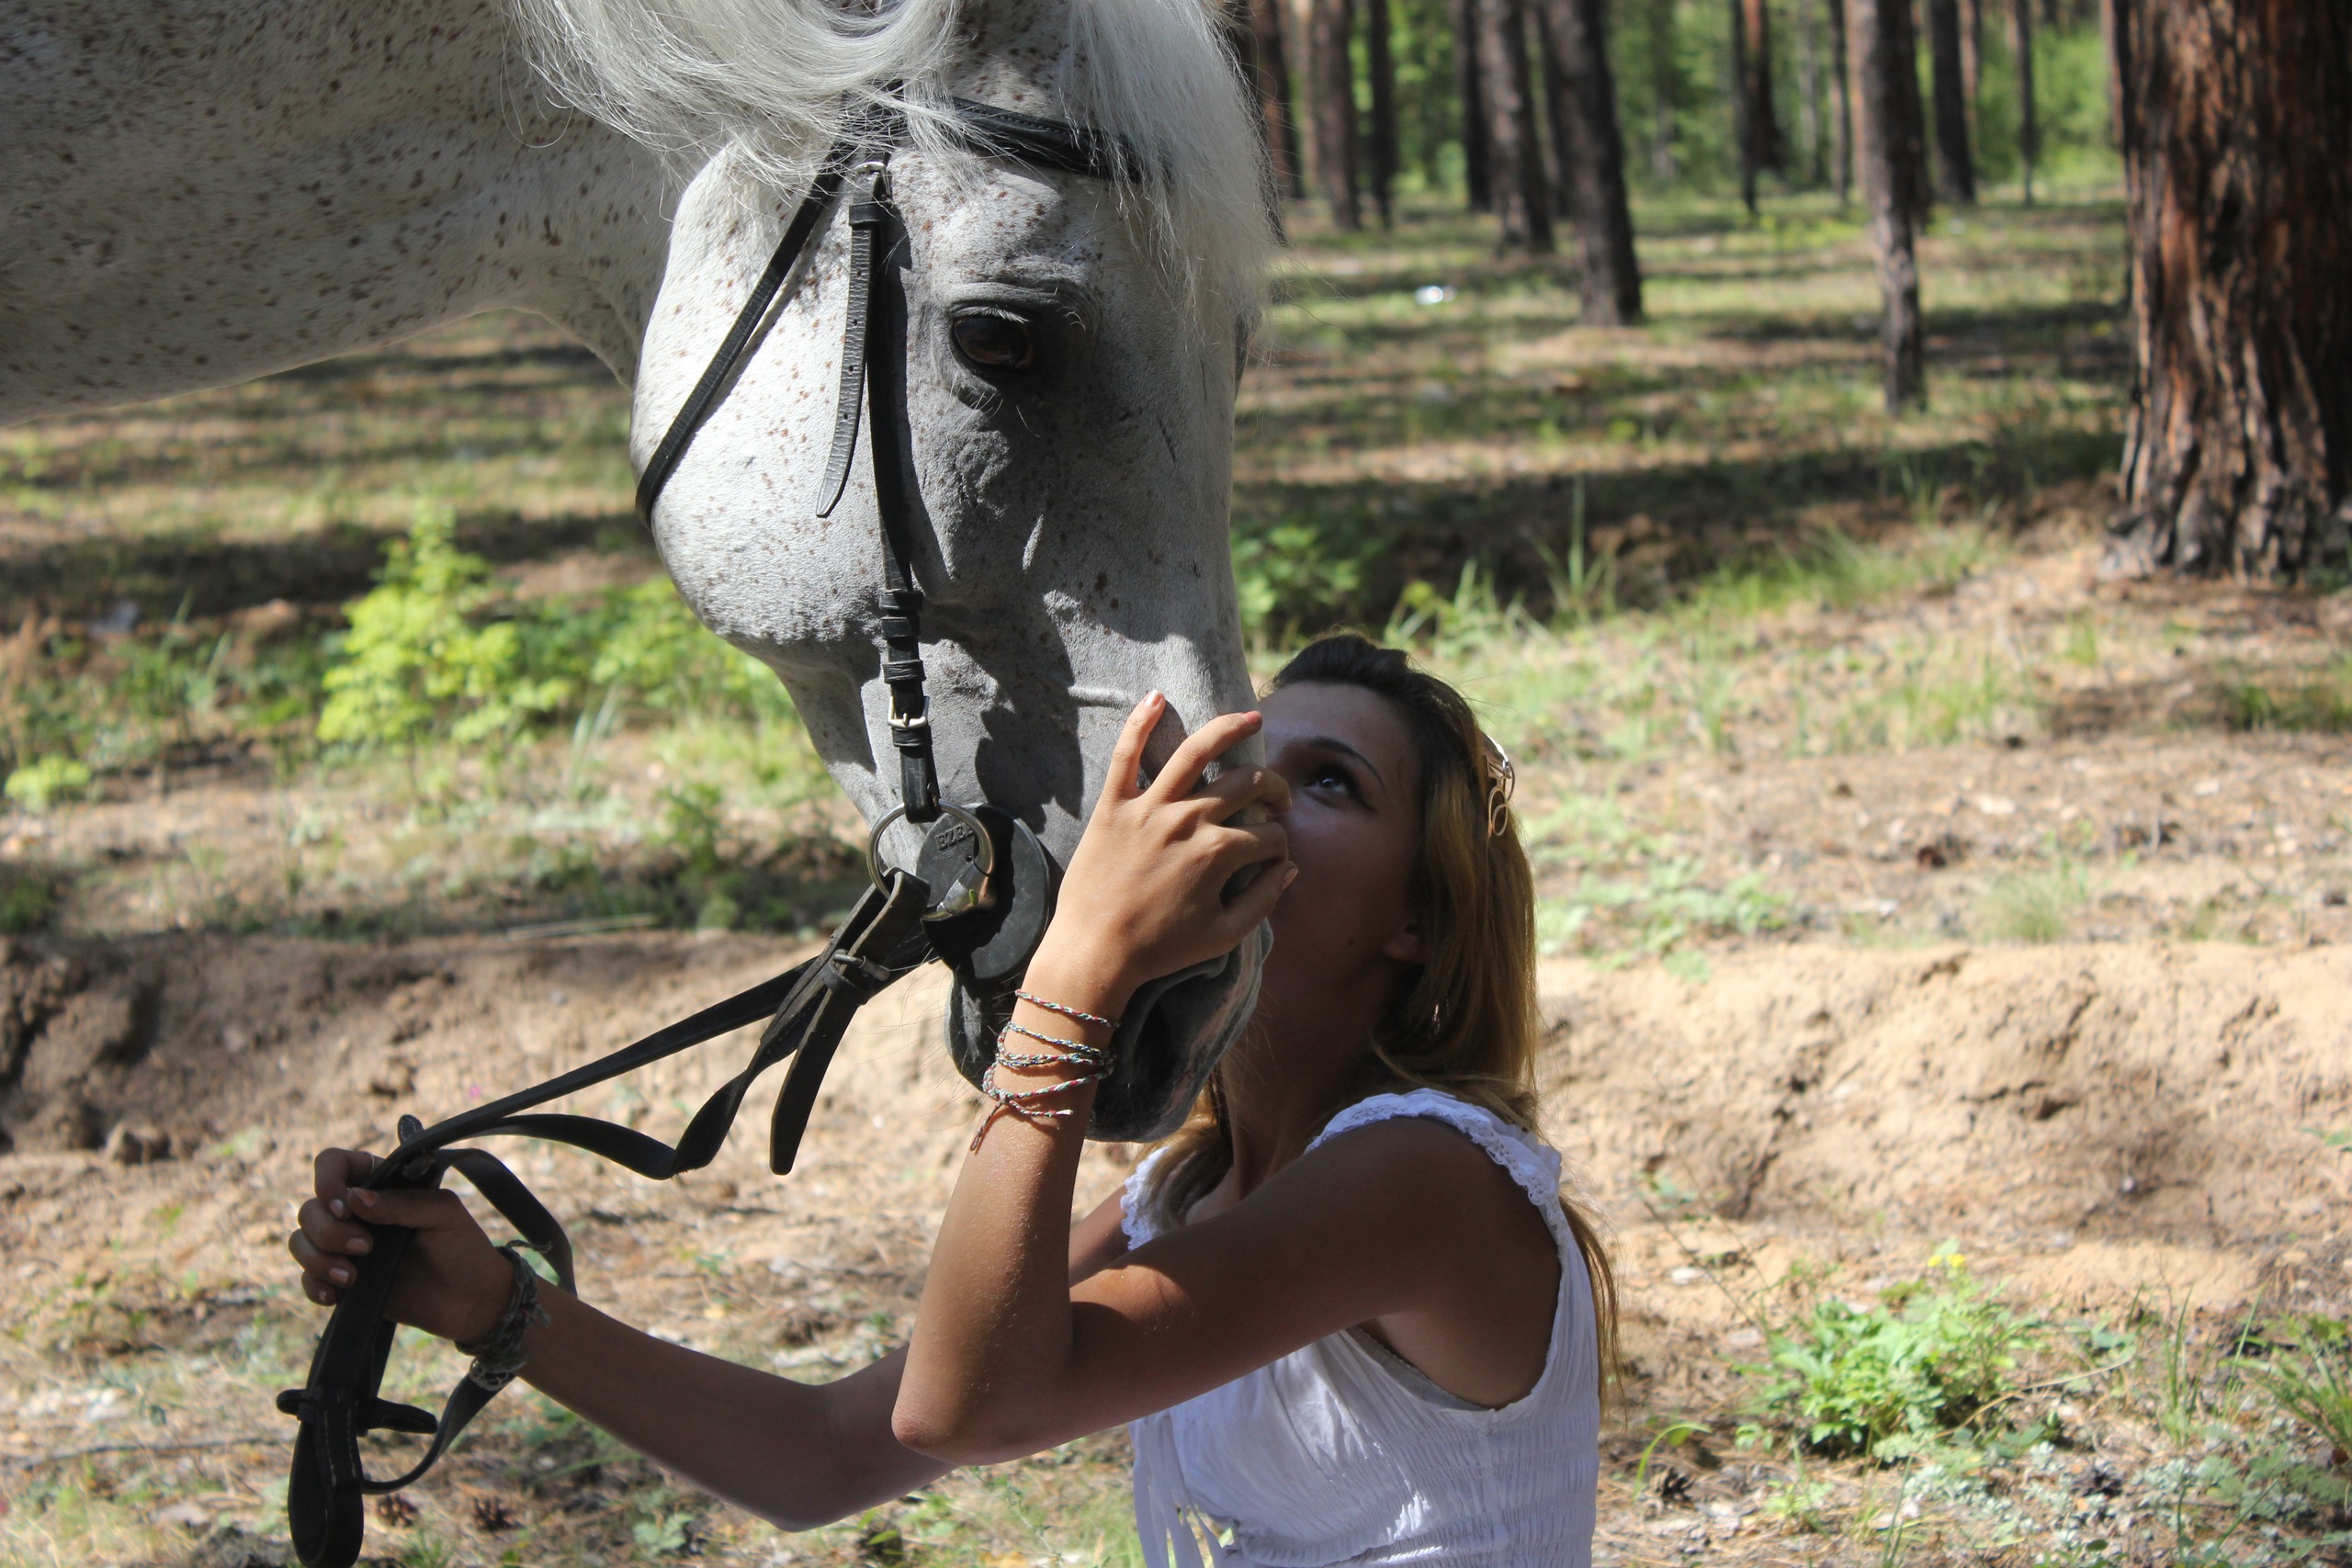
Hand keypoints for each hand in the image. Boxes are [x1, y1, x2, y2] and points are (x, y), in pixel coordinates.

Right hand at [288, 1148, 517, 1345]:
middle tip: (367, 1246)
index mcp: (381, 1185)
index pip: (334, 1164)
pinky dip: (314, 1284)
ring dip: (318, 1258)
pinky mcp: (343, 1281)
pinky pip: (307, 1278)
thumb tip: (353, 1198)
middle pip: (310, 1209)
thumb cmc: (463, 1248)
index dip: (327, 1180)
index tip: (344, 1205)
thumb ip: (401, 1203)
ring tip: (353, 1276)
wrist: (471, 1301)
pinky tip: (335, 1294)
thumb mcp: (443, 1214)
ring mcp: (346, 1247)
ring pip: (301, 1241)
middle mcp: (357, 1213)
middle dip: (328, 1230)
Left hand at [1025, 695, 1292, 1011]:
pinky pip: (1126, 754)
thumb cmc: (1159, 949)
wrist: (1094, 951)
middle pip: (1247, 784)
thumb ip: (1264, 900)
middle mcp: (1188, 820)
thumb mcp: (1224, 936)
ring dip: (1230, 729)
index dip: (1280, 846)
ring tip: (1251, 719)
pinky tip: (1157, 697)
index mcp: (1218, 853)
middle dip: (1273, 788)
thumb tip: (1289, 868)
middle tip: (1277, 799)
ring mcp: (1149, 808)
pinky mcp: (1113, 806)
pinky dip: (1139, 722)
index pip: (1268, 835)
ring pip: (1197, 752)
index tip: (1275, 857)